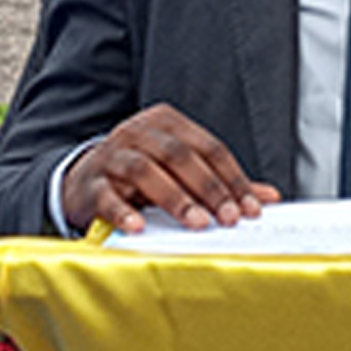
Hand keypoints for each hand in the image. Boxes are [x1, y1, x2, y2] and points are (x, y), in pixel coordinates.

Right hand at [63, 103, 281, 234]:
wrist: (83, 182)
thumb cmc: (141, 177)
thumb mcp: (181, 173)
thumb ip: (221, 182)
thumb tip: (267, 198)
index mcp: (167, 123)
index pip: (208, 147)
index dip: (232, 178)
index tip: (250, 208)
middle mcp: (138, 133)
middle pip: (179, 155)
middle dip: (208, 188)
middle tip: (228, 218)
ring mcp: (112, 156)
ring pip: (145, 170)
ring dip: (175, 198)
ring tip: (196, 224)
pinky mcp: (91, 184)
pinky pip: (108, 195)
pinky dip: (124, 211)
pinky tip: (139, 228)